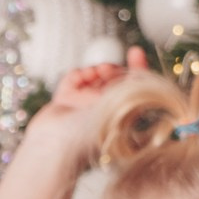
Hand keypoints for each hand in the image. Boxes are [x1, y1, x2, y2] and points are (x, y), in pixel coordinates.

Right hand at [22, 47, 150, 159]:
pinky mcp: (65, 101)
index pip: (134, 89)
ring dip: (96, 71)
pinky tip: (80, 77)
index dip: (137, 68)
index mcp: (121, 117)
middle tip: (109, 70)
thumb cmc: (91, 136)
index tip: (135, 52)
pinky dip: (78, 75)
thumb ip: (133, 90)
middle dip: (113, 71)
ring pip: (94, 78)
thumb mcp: (121, 108)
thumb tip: (141, 73)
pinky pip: (73, 79)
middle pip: (114, 81)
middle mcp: (104, 112)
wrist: (56, 146)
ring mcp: (84, 106)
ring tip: (96, 73)